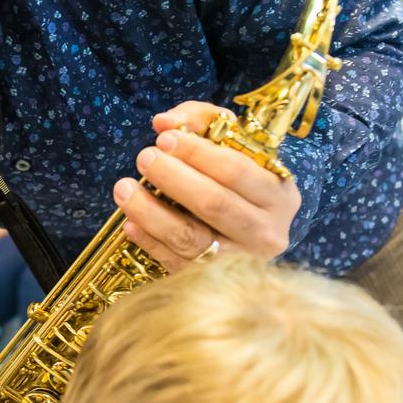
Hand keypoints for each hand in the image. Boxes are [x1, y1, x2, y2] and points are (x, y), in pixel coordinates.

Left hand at [113, 101, 300, 273]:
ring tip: (124, 188)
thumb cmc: (240, 182)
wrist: (255, 235)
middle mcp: (266, 232)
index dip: (197, 153)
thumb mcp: (234, 146)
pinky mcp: (213, 281)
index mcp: (278, 194)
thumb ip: (203, 122)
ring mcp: (240, 261)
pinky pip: (174, 263)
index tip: (165, 139)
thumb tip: (164, 122)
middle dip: (173, 178)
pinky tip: (130, 224)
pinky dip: (149, 242)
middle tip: (144, 158)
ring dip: (151, 212)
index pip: (235, 170)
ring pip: (190, 237)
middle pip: (213, 203)